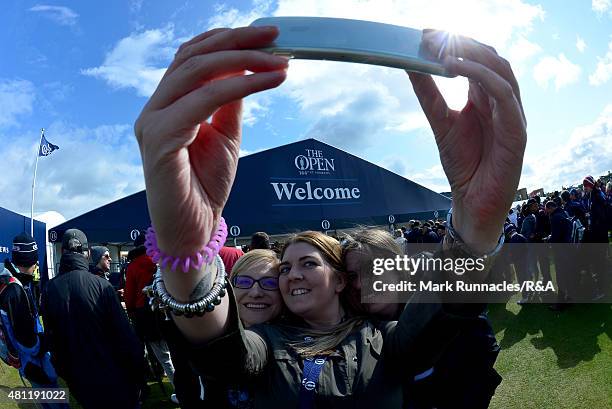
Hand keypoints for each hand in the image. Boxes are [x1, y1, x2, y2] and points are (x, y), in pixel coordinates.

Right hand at [134, 26, 287, 256]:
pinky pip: (202, 102)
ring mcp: (152, 122)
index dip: (227, 39)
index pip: (192, 56)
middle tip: (275, 36)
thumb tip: (247, 68)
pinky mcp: (160, 140)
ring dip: (243, 61)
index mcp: (168, 104)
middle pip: (194, 57)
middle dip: (238, 42)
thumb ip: (229, 102)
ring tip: (278, 61)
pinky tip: (266, 82)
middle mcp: (155, 107)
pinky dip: (238, 87)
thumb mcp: (225, 135)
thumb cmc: (206, 185)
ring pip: (197, 72)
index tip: (266, 34)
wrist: (194, 228)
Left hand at [409, 31, 526, 253]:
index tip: (425, 34)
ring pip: (500, 71)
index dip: (455, 44)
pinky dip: (482, 77)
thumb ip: (429, 94)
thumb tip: (411, 64)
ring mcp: (512, 114)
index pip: (476, 60)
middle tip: (432, 38)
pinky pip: (504, 95)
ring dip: (472, 56)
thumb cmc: (462, 164)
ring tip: (444, 51)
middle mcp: (501, 101)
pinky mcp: (516, 130)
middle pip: (490, 59)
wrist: (471, 200)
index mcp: (485, 97)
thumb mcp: (440, 122)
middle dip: (463, 44)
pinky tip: (457, 70)